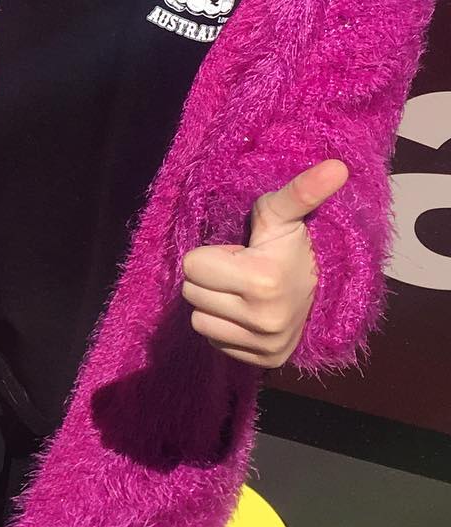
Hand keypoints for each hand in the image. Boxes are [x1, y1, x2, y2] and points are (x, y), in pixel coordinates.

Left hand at [181, 159, 347, 367]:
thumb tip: (337, 165)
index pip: (191, 266)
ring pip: (199, 321)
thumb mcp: (285, 213)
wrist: (324, 288)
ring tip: (243, 291)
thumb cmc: (292, 244)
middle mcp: (262, 320)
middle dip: (210, 278)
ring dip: (213, 304)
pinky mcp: (264, 361)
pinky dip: (224, 327)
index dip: (211, 254)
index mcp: (261, 280)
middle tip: (240, 271)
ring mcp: (264, 344)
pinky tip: (246, 312)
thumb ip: (300, 190)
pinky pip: (214, 342)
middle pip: (191, 293)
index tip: (240, 253)